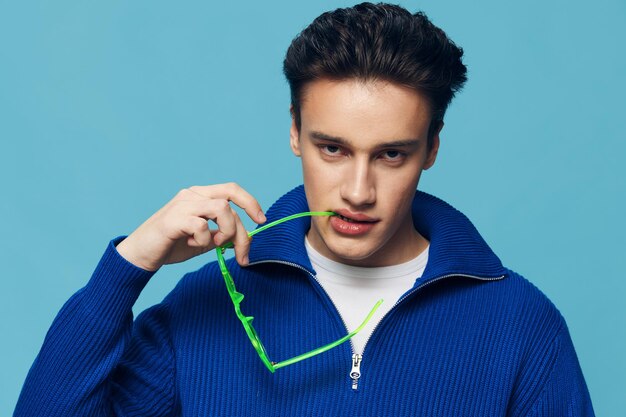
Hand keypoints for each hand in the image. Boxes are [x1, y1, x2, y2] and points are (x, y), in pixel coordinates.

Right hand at [115, 183, 265, 270]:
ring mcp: (182, 204)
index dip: (250, 202)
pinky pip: (202, 225)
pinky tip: (193, 244)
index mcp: (199, 195)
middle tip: (243, 255)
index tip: (262, 220)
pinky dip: (204, 240)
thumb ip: (221, 234)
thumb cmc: (171, 246)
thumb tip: (243, 238)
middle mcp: (192, 194)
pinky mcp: (174, 219)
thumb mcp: (203, 240)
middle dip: (243, 230)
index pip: (231, 190)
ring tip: (212, 245)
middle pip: (231, 200)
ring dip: (225, 231)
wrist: (140, 255)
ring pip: (222, 208)